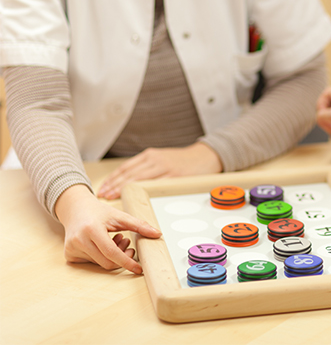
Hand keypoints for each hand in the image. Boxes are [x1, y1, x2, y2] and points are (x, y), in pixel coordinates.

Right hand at [55, 185, 161, 273]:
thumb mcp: (120, 216)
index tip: (139, 268)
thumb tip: (158, 234)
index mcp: (91, 229)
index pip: (111, 252)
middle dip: (122, 257)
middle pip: (107, 262)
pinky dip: (101, 257)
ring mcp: (72, 249)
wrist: (76, 209)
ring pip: (100, 263)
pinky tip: (102, 244)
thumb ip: (139, 225)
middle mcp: (79, 240)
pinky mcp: (69, 255)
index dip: (127, 261)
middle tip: (127, 242)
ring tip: (115, 239)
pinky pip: (91, 263)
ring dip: (113, 256)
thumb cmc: (99, 212)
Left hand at [97, 142, 222, 198]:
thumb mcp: (163, 159)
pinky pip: (154, 184)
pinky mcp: (174, 176)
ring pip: (138, 178)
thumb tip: (130, 182)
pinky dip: (142, 191)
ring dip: (123, 188)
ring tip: (112, 197)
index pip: (126, 167)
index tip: (103, 187)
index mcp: (151, 155)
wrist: (206, 156)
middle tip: (103, 195)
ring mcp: (165, 167)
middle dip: (114, 184)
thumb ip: (148, 167)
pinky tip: (134, 196)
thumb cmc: (184, 161)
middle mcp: (155, 160)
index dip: (113, 178)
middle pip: (129, 173)